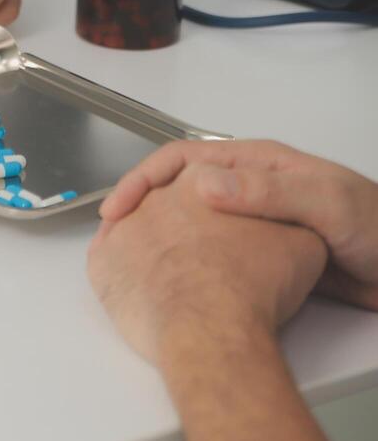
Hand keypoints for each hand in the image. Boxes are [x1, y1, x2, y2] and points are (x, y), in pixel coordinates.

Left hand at [88, 163, 326, 364]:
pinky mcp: (102, 262)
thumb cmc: (251, 286)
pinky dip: (126, 270)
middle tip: (206, 254)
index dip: (221, 205)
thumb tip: (287, 226)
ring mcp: (124, 227)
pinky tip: (146, 285)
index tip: (226, 224)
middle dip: (186, 225)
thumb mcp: (301, 242)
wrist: (212, 326)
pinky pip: (110, 259)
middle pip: (170, 204)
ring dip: (153, 246)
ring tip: (179, 275)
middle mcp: (156, 197)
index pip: (205, 181)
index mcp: (201, 181)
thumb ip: (285, 221)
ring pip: (137, 230)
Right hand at [101, 139, 377, 311]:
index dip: (144, 180)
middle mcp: (248, 188)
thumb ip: (269, 191)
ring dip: (157, 236)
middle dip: (140, 209)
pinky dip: (185, 263)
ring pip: (189, 223)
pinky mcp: (258, 254)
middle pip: (176, 190)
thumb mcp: (327, 204)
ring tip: (130, 260)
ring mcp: (251, 222)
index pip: (182, 159)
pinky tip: (172, 281)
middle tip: (113, 238)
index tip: (121, 209)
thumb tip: (202, 183)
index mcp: (256, 164)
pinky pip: (211, 253)